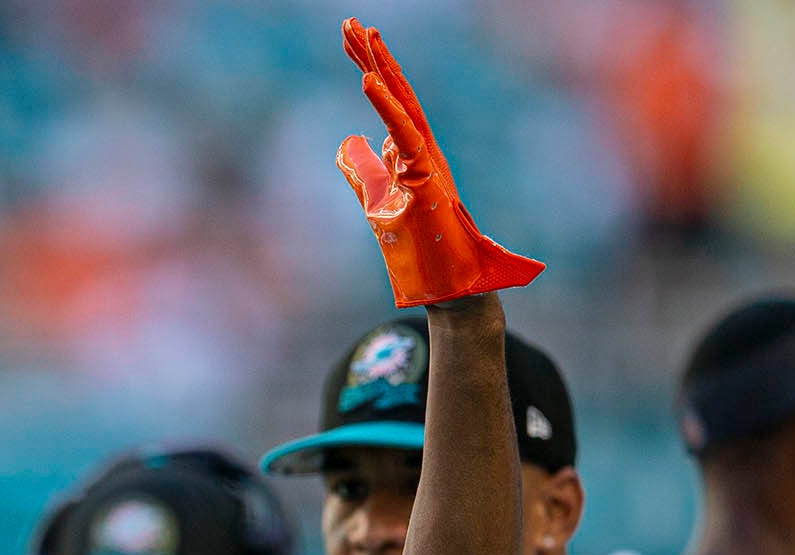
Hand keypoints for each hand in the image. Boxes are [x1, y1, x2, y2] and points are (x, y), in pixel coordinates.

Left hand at [336, 17, 541, 307]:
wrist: (446, 287)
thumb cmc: (418, 249)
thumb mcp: (376, 203)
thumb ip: (363, 171)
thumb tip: (348, 141)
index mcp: (411, 153)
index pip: (389, 102)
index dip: (369, 69)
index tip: (349, 41)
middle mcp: (422, 150)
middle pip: (396, 92)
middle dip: (372, 56)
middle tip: (348, 23)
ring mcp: (427, 163)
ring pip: (403, 105)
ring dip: (380, 68)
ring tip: (359, 36)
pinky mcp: (426, 180)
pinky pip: (404, 135)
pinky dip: (386, 107)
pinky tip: (367, 81)